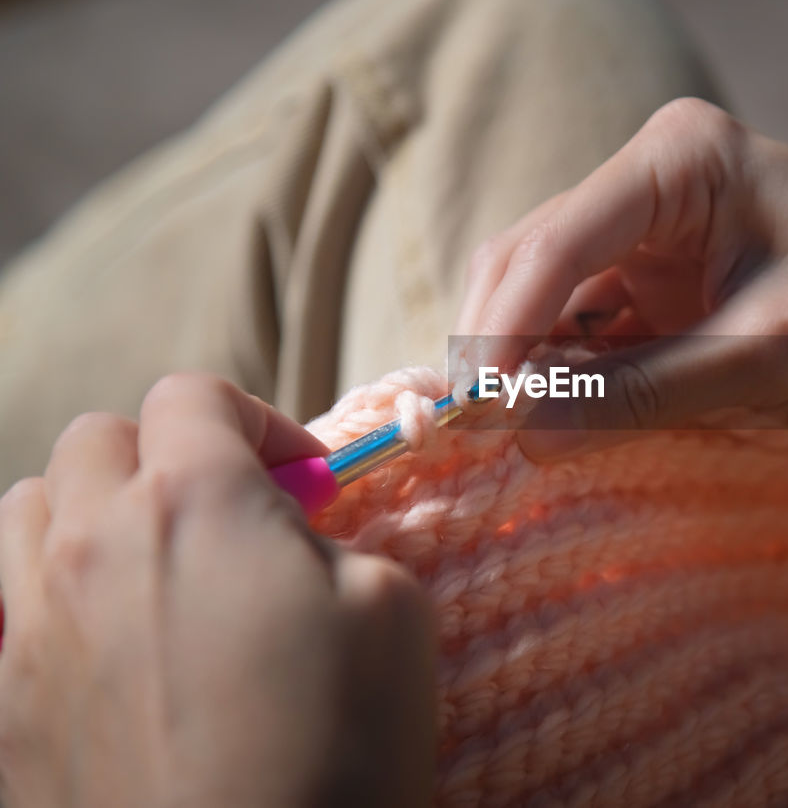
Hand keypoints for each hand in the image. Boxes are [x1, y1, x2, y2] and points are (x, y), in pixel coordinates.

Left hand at [0, 374, 433, 807]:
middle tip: (231, 519)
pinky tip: (108, 650)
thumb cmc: (343, 748)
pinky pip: (3, 614)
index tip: (300, 480)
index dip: (256, 421)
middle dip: (166, 455)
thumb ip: (336, 539)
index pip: (193, 396)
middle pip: (95, 441)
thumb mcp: (393, 610)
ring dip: (88, 513)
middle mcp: (91, 546)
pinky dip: (50, 601)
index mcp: (195, 502)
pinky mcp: (4, 711)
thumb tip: (293, 539)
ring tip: (152, 570)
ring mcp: (31, 630)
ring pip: (25, 513)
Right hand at [456, 98, 787, 458]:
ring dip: (530, 369)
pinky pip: (594, 333)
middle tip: (483, 437)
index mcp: (682, 158)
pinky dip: (572, 380)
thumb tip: (522, 434)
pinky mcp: (669, 289)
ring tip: (516, 443)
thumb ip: (643, 393)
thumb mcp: (771, 356)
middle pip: (531, 262)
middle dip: (502, 347)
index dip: (503, 328)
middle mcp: (655, 183)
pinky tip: (560, 426)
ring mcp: (657, 236)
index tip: (477, 412)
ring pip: (549, 300)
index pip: (555, 240)